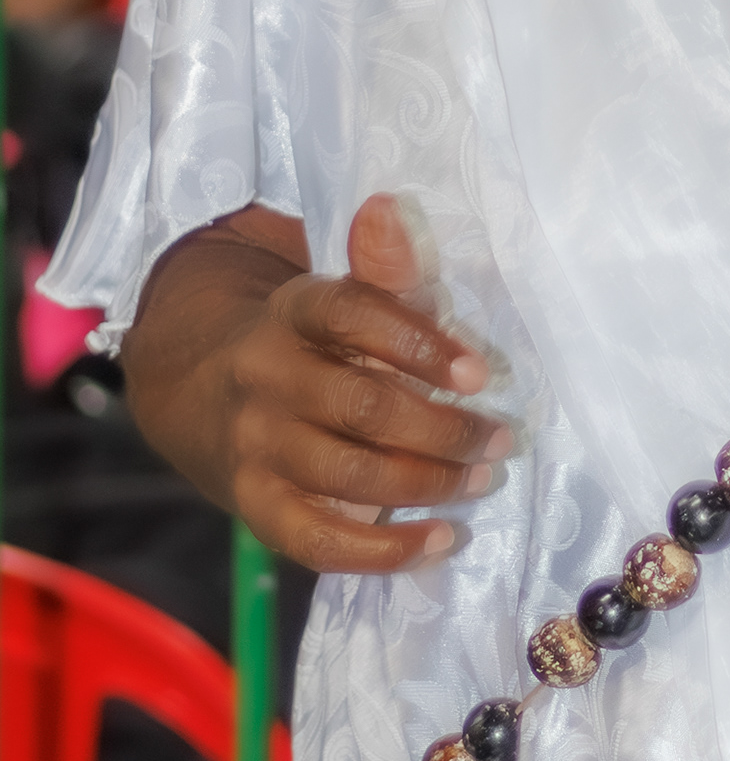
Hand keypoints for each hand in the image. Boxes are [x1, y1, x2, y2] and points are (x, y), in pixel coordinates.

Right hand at [123, 193, 510, 573]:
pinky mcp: (254, 506)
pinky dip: (382, 551)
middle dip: (442, 428)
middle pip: (360, 405)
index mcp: (291, 313)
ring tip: (479, 481)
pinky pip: (317, 540)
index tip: (482, 373)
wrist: (199, 393)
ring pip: (345, 472)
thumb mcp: (335, 298)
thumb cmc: (304, 345)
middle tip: (499, 439)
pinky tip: (439, 541)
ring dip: (426, 483)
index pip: (351, 314)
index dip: (418, 342)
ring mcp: (255, 446)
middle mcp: (266, 377)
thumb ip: (379, 268)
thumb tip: (390, 209)